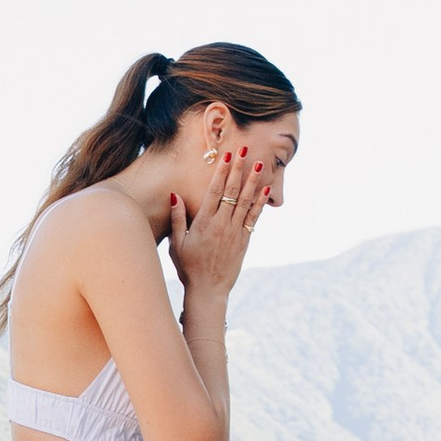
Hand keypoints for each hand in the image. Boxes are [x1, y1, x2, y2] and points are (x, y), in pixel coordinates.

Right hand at [167, 149, 269, 302]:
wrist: (208, 290)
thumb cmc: (188, 267)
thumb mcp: (176, 243)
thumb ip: (177, 218)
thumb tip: (175, 195)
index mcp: (203, 223)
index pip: (214, 191)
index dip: (221, 171)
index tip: (226, 156)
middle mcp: (221, 224)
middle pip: (231, 191)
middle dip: (238, 169)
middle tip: (243, 150)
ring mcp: (235, 232)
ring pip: (245, 201)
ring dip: (252, 181)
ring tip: (259, 163)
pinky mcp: (244, 240)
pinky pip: (254, 217)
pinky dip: (260, 202)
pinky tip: (266, 189)